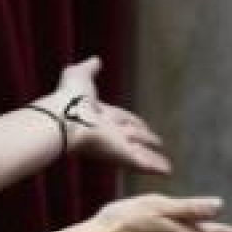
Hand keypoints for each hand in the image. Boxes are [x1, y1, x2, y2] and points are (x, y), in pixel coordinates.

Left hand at [40, 56, 171, 174]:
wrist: (63, 118)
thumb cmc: (67, 98)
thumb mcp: (79, 75)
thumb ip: (89, 69)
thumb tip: (96, 59)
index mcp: (100, 113)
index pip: (122, 117)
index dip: (133, 121)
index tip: (144, 124)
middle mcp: (110, 130)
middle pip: (133, 135)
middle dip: (145, 138)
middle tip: (158, 142)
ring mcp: (116, 144)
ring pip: (140, 151)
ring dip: (154, 158)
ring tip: (168, 167)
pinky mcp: (121, 155)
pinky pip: (142, 161)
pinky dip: (155, 166)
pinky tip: (167, 171)